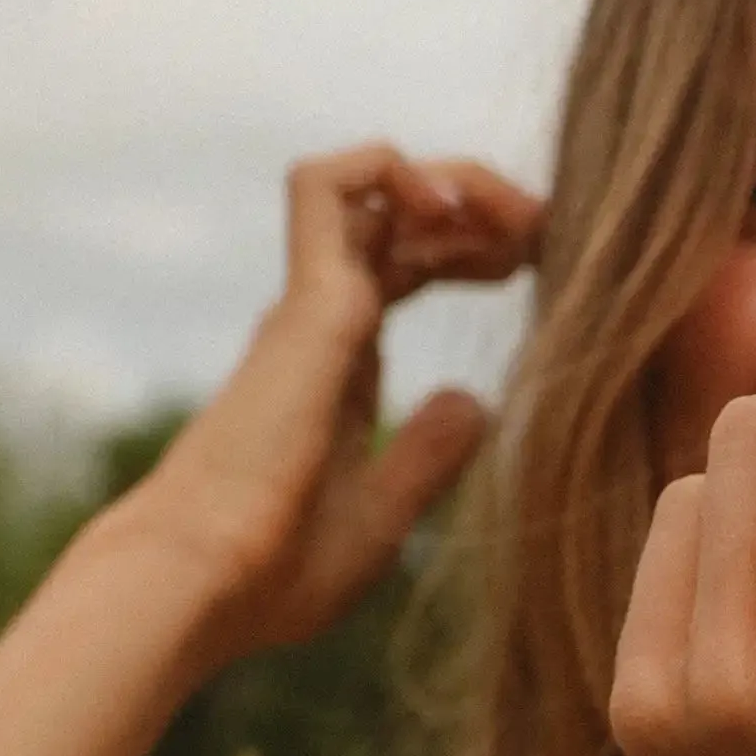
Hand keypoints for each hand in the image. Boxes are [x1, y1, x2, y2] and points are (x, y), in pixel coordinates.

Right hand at [124, 141, 543, 669]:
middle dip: (479, 203)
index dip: (470, 248)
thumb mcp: (384, 515)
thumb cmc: (277, 570)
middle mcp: (318, 321)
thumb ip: (429, 456)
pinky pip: (327, 189)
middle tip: (549, 226)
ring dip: (451, 179)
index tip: (539, 262)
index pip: (405, 267)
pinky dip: (388, 171)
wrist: (206, 584)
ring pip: (370, 189)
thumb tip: (474, 399)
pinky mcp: (305, 308)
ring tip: (514, 215)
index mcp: (339, 365)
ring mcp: (308, 309)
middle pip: (396, 218)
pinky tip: (449, 207)